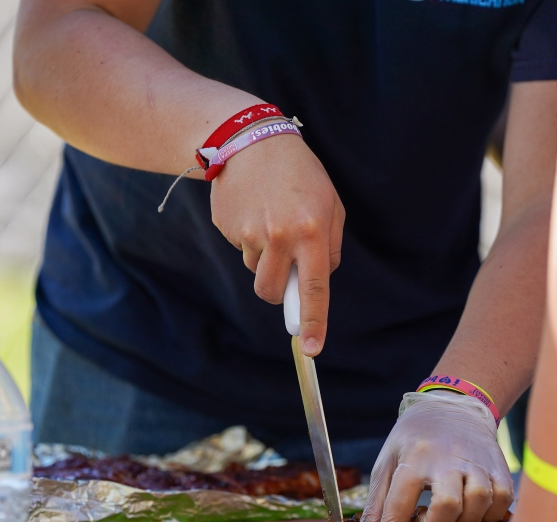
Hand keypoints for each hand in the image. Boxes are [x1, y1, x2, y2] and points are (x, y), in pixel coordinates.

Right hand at [211, 133, 343, 354]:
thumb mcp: (330, 204)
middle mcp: (280, 236)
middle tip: (284, 264)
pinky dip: (248, 236)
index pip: (314, 289)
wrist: (251, 139)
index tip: (311, 348)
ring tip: (271, 219)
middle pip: (272, 291)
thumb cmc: (300, 174)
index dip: (313, 322)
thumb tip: (316, 282)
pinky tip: (254, 209)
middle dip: (277, 290)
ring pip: (256, 270)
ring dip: (265, 257)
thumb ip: (328, 246)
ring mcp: (249, 233)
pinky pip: (241, 248)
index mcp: (312, 231)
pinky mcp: (227, 227)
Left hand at [351, 391, 512, 521]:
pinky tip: (474, 507)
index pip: (399, 504)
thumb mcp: (387, 462)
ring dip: (464, 520)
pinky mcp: (499, 465)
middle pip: (447, 505)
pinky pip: (503, 500)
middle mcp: (447, 458)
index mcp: (414, 456)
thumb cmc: (414, 438)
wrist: (451, 405)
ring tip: (451, 513)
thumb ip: (376, 504)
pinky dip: (491, 513)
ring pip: (479, 502)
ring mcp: (476, 461)